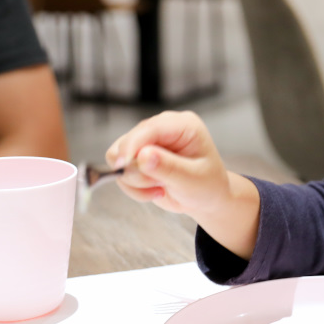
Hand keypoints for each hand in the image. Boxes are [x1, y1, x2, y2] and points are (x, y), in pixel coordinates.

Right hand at [105, 112, 260, 258]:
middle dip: (138, 171)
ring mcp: (147, 141)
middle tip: (159, 186)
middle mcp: (162, 127)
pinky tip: (155, 191)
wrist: (206, 198)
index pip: (149, 128)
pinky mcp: (136, 155)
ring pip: (117, 157)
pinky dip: (132, 187)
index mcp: (183, 125)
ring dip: (135, 181)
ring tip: (160, 188)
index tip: (123, 167)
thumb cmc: (207, 186)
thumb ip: (168, 167)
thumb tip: (143, 155)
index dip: (132, 146)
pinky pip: (120, 170)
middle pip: (127, 142)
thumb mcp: (192, 179)